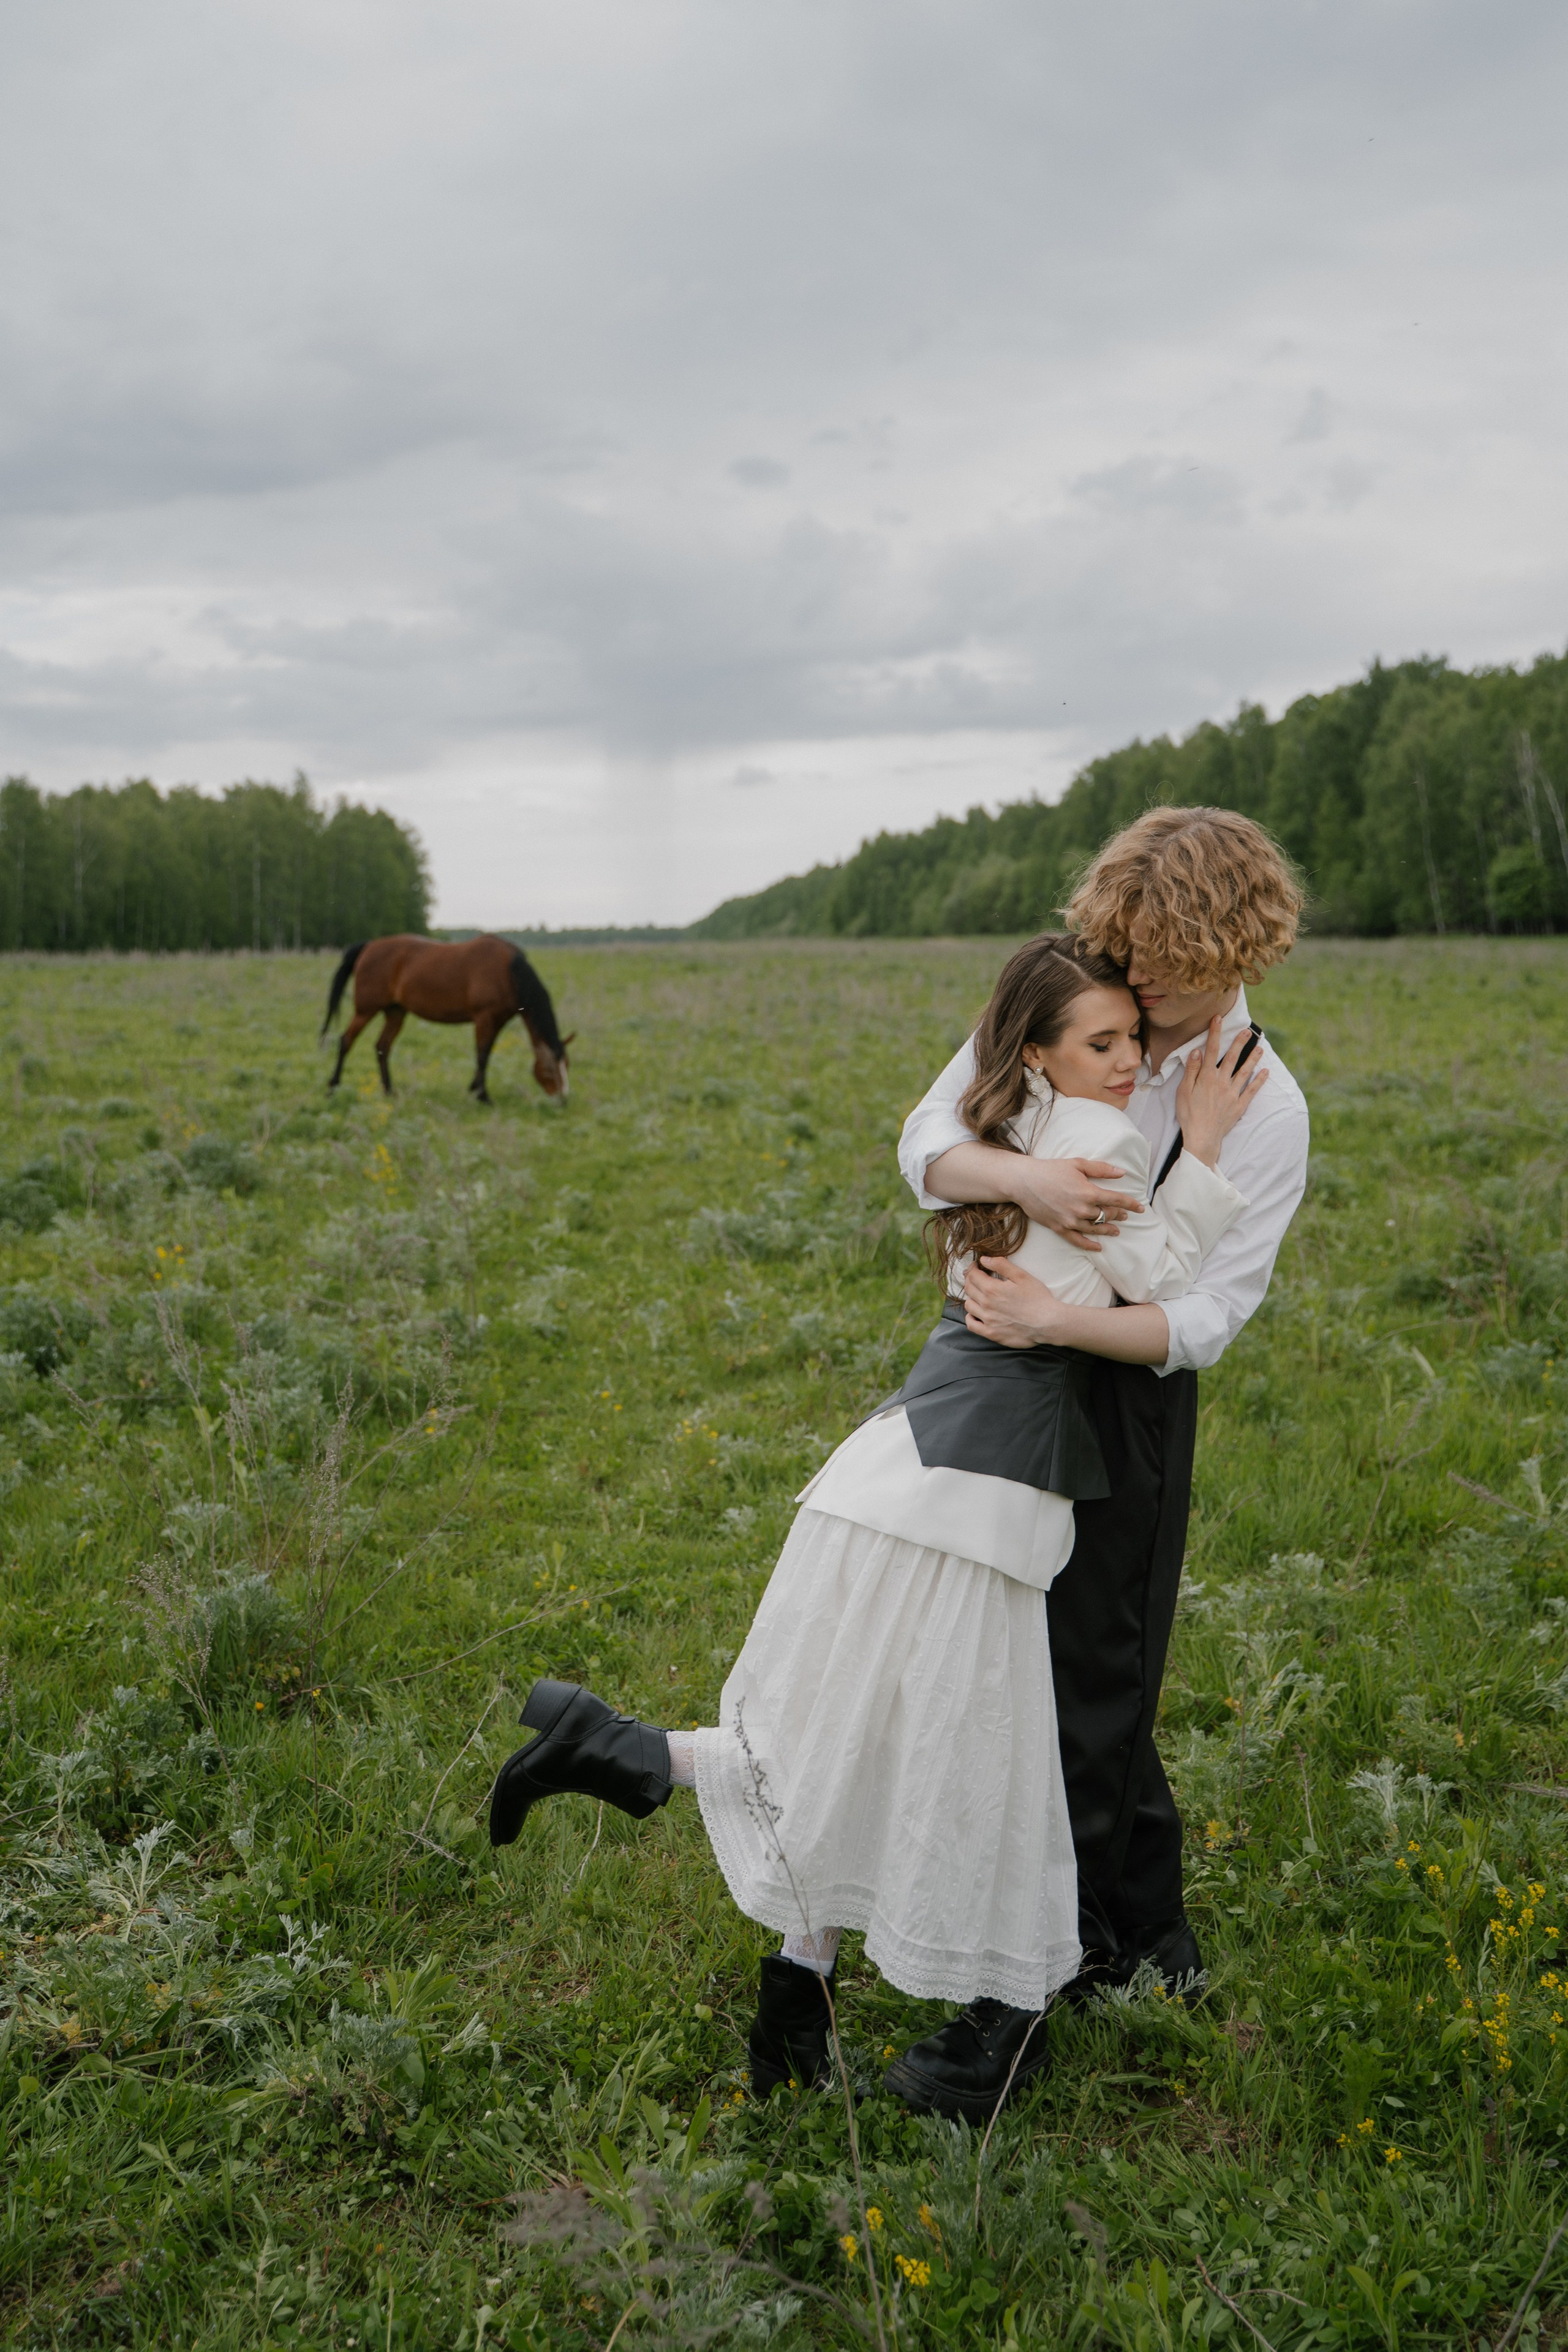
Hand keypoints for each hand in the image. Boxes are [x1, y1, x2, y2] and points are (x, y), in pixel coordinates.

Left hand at [963, 1254, 1062, 1347]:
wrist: (1047, 1323)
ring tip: (979, 1294)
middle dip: (970, 1280)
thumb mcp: (1022, 1276)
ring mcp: (988, 1321)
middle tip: (977, 1277)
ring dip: (971, 1297)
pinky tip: (976, 1313)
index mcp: (992, 1289)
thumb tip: (984, 1259)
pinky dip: (970, 1317)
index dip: (973, 1268)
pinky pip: (971, 1325)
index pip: (973, 1275)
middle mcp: (986, 1305)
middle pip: (969, 1289)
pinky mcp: (991, 1333)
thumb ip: (1001, 1265)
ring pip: (969, 1306)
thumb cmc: (1038, 1298)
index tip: (976, 1265)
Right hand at [1002, 1156, 1145, 1253]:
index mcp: (1088, 1192)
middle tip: (1124, 1215)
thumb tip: (1121, 1173)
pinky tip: (1099, 1247)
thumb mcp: (1078, 1164)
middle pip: (1107, 1215)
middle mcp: (1082, 1209)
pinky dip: (1090, 1245)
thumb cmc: (1051, 1169)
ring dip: (1108, 1230)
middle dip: (1119, 1215)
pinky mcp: (1059, 1228)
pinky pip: (1078, 1240)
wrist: (1024, 1182)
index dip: (1131, 1204)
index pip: (1116, 1200)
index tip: (1141, 1208)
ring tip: (1116, 1230)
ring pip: (1096, 1229)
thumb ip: (1101, 1169)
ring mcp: (1070, 1221)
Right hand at [1174, 1020, 1269, 1166]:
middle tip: (1247, 1030)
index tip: (1218, 1019)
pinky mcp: (1240, 1105)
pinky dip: (1259, 1081)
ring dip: (1253, 1059)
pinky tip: (1265, 1072)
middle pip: (1232, 1058)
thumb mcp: (1183, 1091)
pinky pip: (1252, 1090)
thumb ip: (1191, 1070)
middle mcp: (1222, 1082)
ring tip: (1260, 1048)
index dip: (1214, 1033)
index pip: (1211, 1050)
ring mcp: (1233, 1093)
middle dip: (1239, 1042)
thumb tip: (1197, 1051)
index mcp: (1206, 1077)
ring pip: (1245, 1072)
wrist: (1202, 1137)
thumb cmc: (1189, 1114)